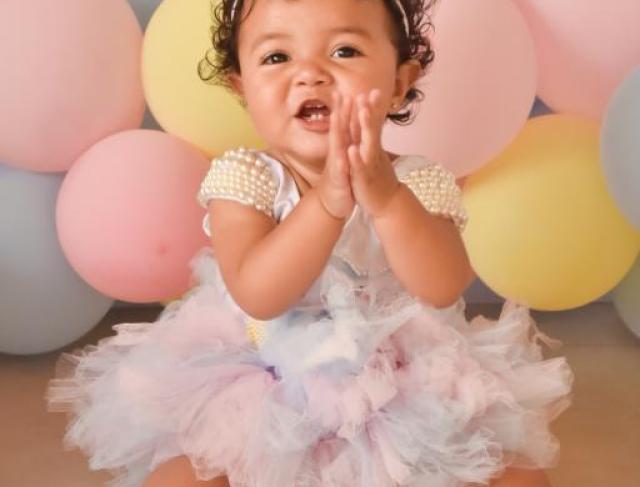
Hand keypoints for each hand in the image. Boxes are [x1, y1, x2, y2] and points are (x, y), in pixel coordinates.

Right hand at [316, 91, 355, 218]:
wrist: (332, 202)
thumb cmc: (340, 178)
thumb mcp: (344, 158)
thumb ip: (345, 142)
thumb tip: (346, 127)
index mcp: (341, 146)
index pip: (344, 124)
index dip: (346, 107)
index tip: (348, 89)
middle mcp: (337, 152)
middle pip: (338, 129)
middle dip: (340, 112)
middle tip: (341, 92)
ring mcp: (336, 164)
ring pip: (336, 145)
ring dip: (336, 130)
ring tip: (337, 114)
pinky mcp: (338, 178)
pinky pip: (341, 168)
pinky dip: (343, 159)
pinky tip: (345, 152)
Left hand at [346, 89, 400, 216]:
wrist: (388, 202)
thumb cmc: (379, 177)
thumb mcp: (377, 155)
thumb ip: (375, 139)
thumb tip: (375, 123)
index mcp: (373, 147)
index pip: (374, 124)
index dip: (373, 108)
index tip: (373, 89)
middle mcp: (373, 153)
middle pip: (372, 129)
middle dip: (369, 110)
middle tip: (368, 92)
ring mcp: (370, 165)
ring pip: (368, 144)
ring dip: (365, 127)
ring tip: (362, 111)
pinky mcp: (364, 179)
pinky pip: (360, 167)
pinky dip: (356, 158)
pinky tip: (351, 149)